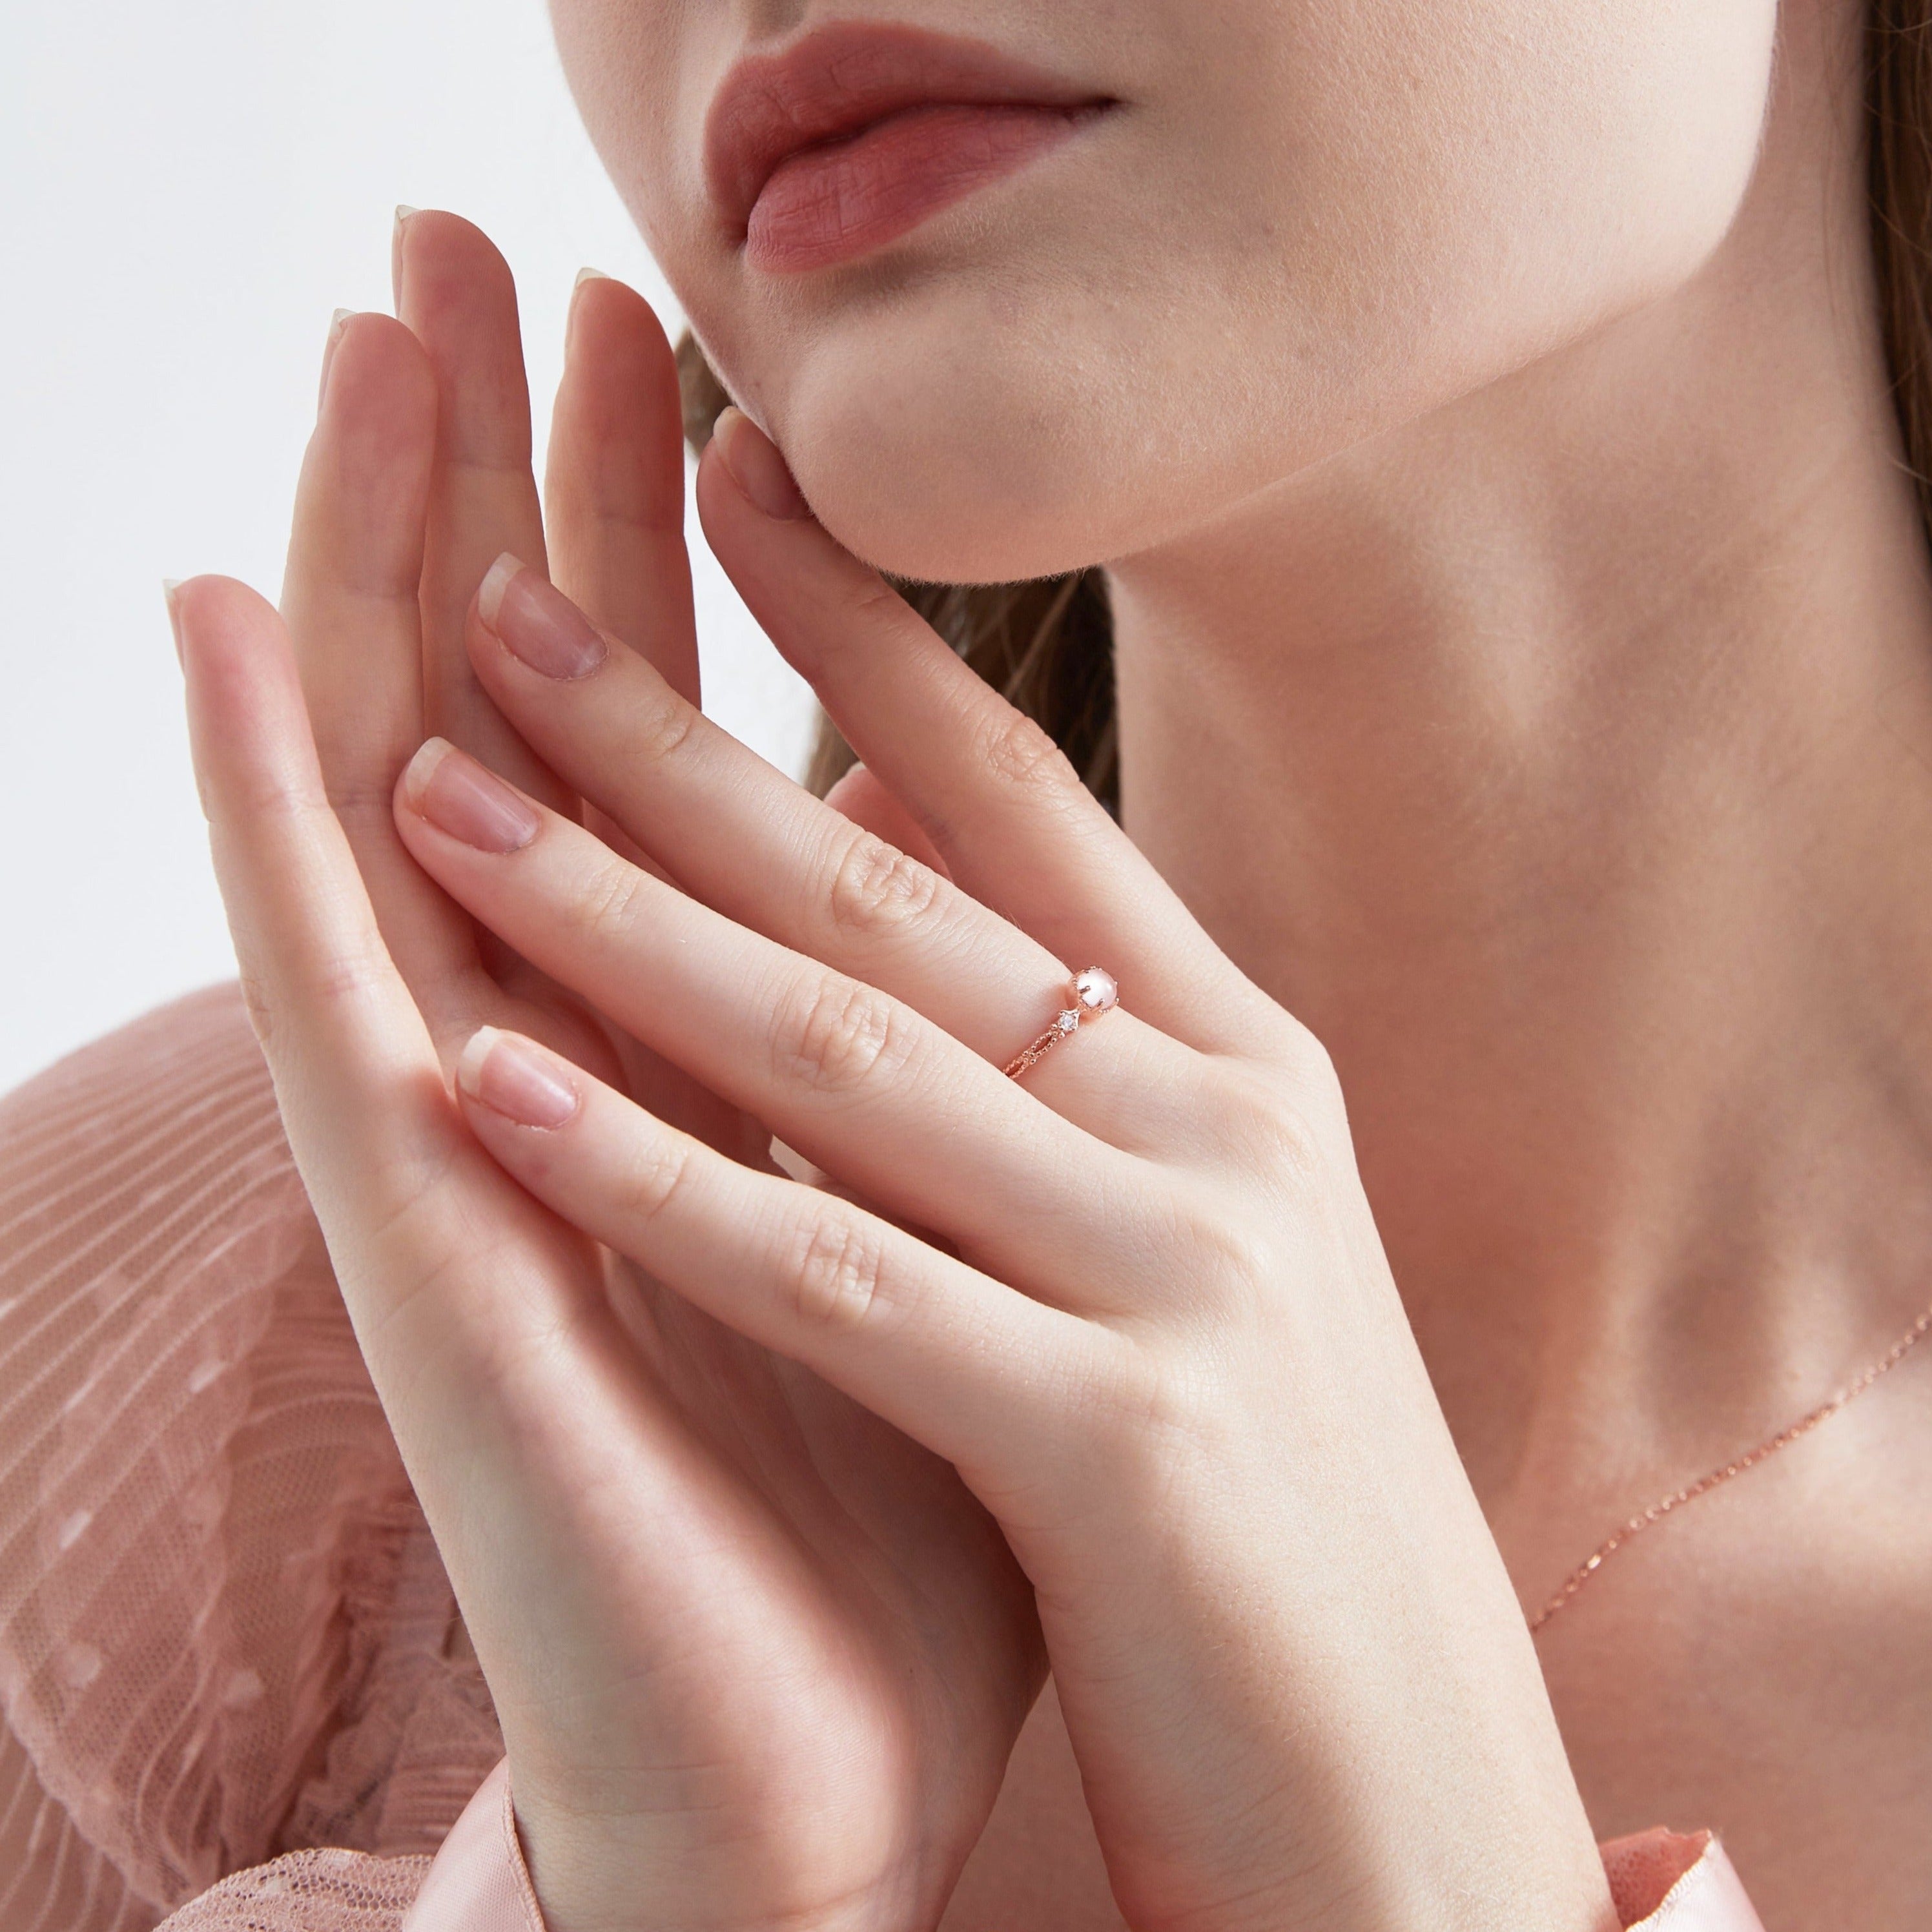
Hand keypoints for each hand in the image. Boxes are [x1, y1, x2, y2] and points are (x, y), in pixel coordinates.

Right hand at [168, 212, 1039, 1931]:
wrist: (819, 1782)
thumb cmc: (885, 1515)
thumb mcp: (931, 1236)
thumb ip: (915, 1073)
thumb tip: (979, 914)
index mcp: (711, 1071)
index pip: (680, 757)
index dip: (671, 553)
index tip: (690, 363)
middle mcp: (579, 1072)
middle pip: (543, 730)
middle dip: (525, 492)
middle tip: (500, 258)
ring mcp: (482, 1152)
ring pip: (418, 806)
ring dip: (385, 572)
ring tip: (360, 346)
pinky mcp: (428, 1259)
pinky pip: (339, 995)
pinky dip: (276, 810)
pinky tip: (234, 630)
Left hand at [388, 405, 1624, 1931]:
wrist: (1407, 1803)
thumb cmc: (1272, 1519)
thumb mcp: (1195, 1248)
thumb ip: (1079, 1076)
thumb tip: (923, 894)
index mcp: (1249, 1069)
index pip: (1028, 805)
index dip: (869, 634)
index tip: (728, 481)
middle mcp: (1229, 1135)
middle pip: (907, 899)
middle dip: (682, 743)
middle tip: (500, 594)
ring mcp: (1190, 1281)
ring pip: (854, 1060)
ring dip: (624, 922)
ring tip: (437, 802)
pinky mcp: (1126, 1451)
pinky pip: (839, 1278)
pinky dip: (652, 1181)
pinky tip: (488, 1086)